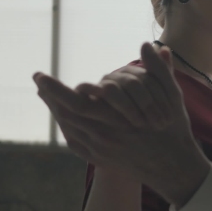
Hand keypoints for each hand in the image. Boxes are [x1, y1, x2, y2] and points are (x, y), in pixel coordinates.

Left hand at [34, 42, 210, 207]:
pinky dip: (66, 125)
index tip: (39, 75)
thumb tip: (147, 45)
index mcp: (116, 120)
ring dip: (55, 109)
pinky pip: (74, 141)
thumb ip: (158, 70)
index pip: (73, 103)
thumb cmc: (173, 128)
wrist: (173, 166)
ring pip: (68, 127)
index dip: (54, 89)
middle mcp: (103, 137)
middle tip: (37, 80)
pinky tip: (62, 114)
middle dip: (49, 96)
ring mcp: (100, 151)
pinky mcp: (100, 158)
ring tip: (45, 93)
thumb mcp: (172, 97)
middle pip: (64, 115)